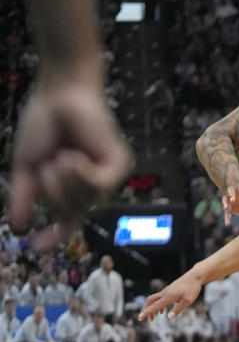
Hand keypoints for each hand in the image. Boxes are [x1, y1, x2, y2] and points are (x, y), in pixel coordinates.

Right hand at [9, 82, 132, 248]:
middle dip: (52, 194)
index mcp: (70, 188)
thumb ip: (25, 195)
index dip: (54, 236)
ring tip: (61, 156)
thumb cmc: (42, 126)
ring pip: (85, 202)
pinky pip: (99, 185)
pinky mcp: (119, 165)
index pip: (67, 221)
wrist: (56, 94)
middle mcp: (92, 186)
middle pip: (71, 213)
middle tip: (47, 165)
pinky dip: (81, 174)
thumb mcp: (26, 166)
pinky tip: (74, 156)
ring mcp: (107, 177)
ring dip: (64, 181)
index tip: (37, 247)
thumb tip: (17, 224)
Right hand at [138, 271, 203, 321]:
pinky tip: (162, 311)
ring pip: (154, 299)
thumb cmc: (192, 288)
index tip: (139, 318)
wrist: (195, 276)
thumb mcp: (187, 301)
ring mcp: (167, 291)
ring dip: (151, 308)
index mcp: (168, 297)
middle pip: (150, 301)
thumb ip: (178, 309)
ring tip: (153, 318)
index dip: (146, 312)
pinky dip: (158, 305)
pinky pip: (160, 298)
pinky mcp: (170, 290)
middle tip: (144, 319)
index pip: (154, 306)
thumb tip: (169, 317)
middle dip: (145, 310)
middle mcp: (165, 293)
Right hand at [223, 181, 238, 224]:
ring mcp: (232, 201)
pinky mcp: (232, 208)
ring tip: (226, 208)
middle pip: (230, 192)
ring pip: (225, 201)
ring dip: (225, 204)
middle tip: (233, 200)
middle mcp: (235, 193)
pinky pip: (228, 213)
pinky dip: (227, 218)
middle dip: (231, 196)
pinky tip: (227, 223)